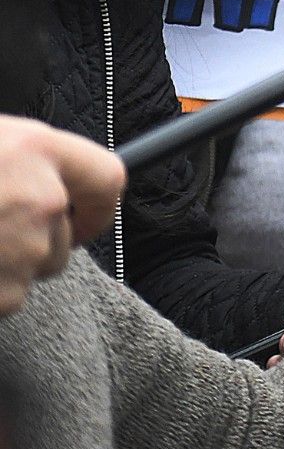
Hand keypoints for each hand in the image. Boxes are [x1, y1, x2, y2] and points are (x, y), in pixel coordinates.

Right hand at [0, 118, 122, 313]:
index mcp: (37, 150)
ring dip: (7, 267)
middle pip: (66, 238)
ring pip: (35, 270)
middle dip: (37, 243)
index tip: (85, 218)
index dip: (98, 205)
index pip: (108, 177)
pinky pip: (7, 298)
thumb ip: (27, 164)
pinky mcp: (3, 292)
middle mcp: (42, 197)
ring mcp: (23, 247)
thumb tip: (54, 185)